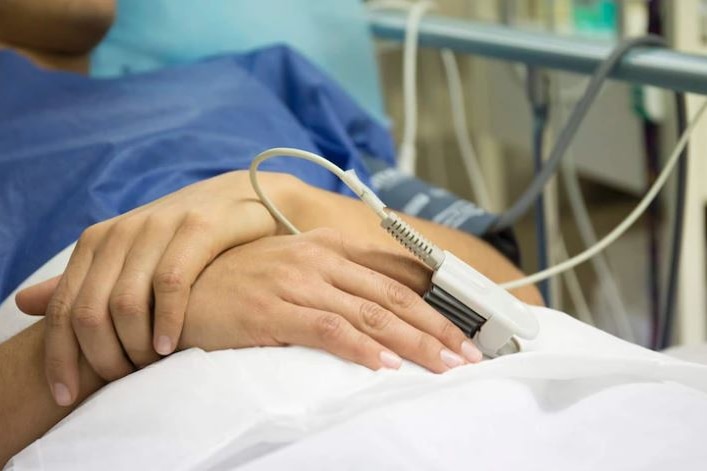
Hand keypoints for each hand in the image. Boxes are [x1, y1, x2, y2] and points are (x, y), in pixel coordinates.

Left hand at [15, 170, 296, 405]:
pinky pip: (170, 285)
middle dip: (101, 358)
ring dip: (134, 346)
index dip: (58, 357)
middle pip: (89, 311)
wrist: (246, 197)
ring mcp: (159, 227)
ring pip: (126, 302)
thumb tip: (24, 303)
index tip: (66, 396)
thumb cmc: (188, 237)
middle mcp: (122, 232)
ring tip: (149, 367)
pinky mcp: (198, 228)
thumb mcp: (132, 256)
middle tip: (124, 381)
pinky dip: (167, 322)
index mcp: (98, 240)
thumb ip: (85, 281)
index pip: (63, 308)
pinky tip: (171, 346)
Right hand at [178, 228, 482, 370]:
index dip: (433, 301)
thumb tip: (378, 307)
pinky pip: (329, 329)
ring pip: (370, 313)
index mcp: (325, 247)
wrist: (179, 285)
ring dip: (413, 341)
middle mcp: (317, 259)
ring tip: (444, 364)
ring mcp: (296, 282)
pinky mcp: (273, 309)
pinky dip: (362, 347)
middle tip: (469, 352)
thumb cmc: (236, 282)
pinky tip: (386, 364)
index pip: (392, 274)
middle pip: (391, 296)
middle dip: (437, 326)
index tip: (461, 325)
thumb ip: (333, 280)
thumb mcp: (290, 269)